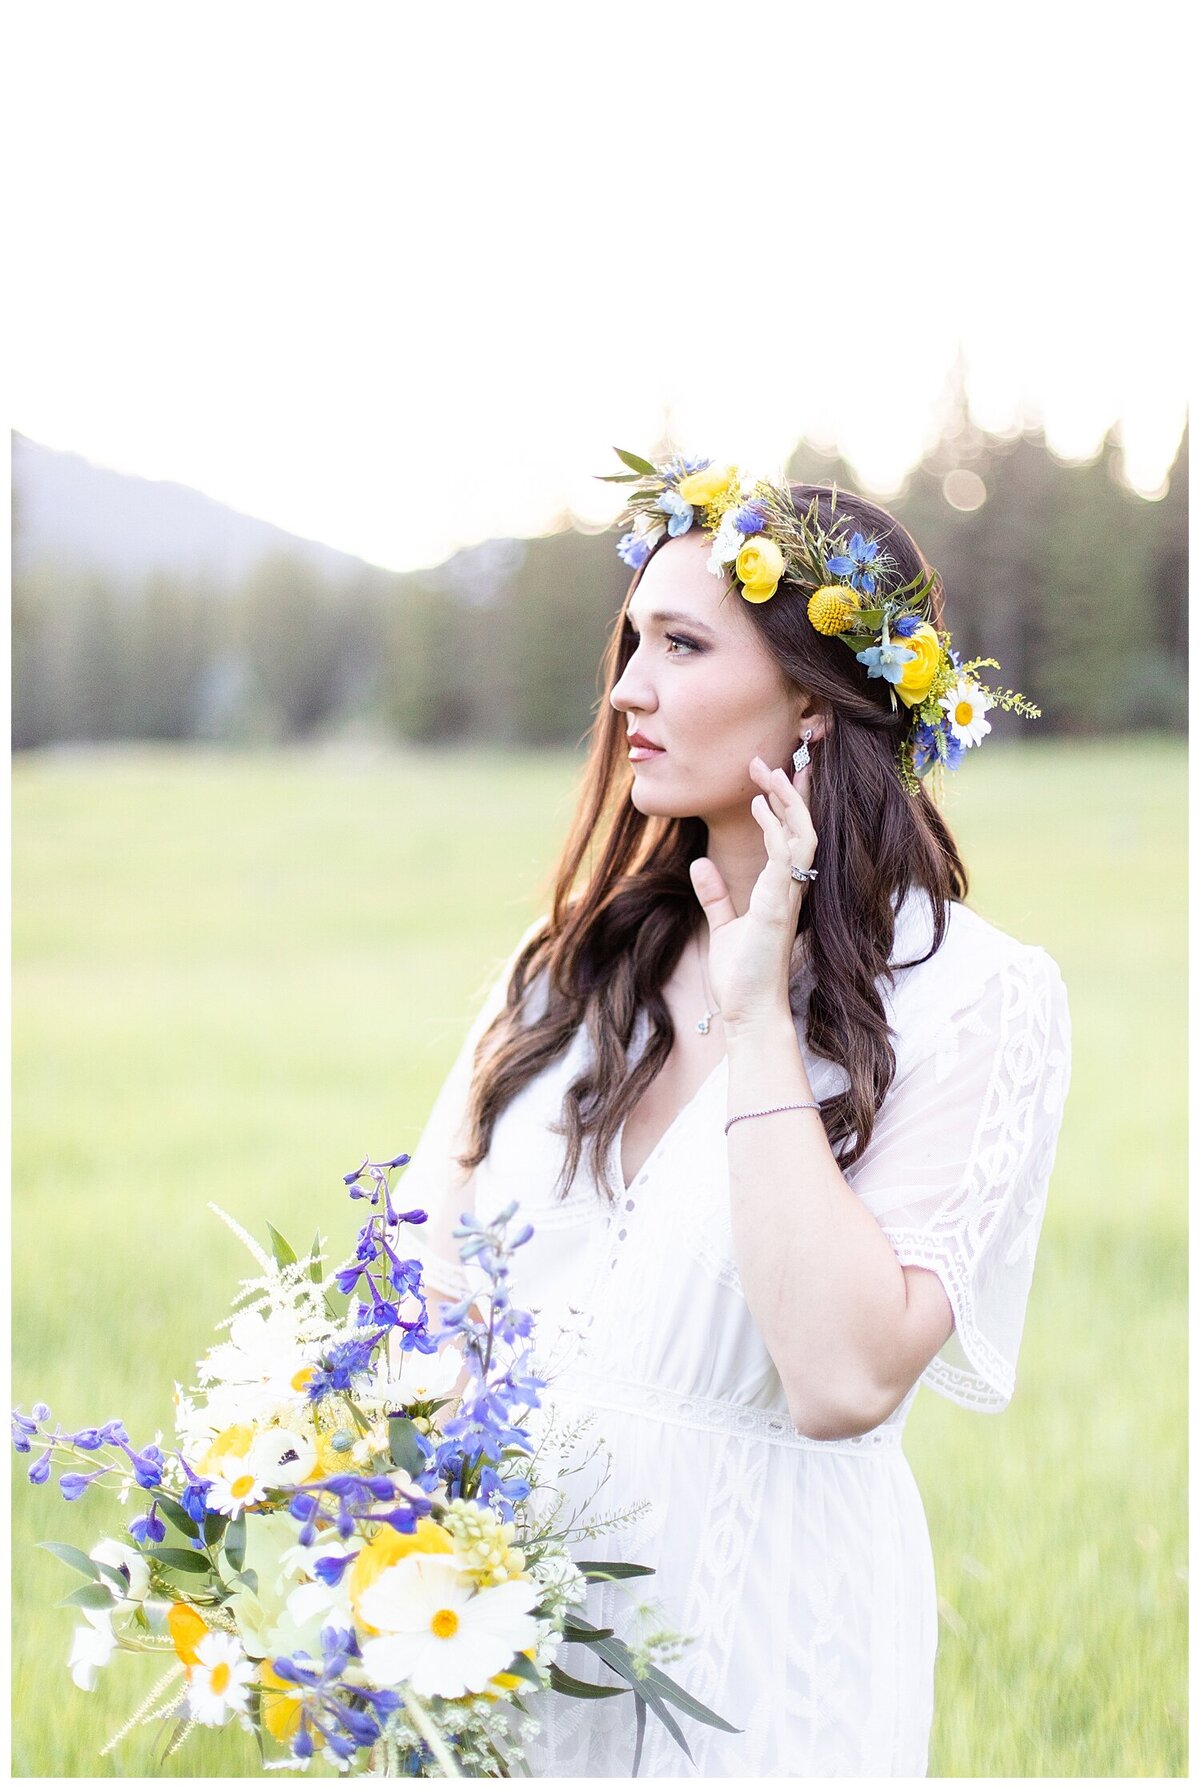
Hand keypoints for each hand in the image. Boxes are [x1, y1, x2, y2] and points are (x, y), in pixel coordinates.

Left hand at [688, 755, 816, 1030]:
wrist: (749, 1011)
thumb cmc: (743, 975)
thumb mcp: (724, 925)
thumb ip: (715, 894)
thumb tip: (700, 864)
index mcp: (783, 889)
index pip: (793, 835)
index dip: (788, 803)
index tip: (776, 772)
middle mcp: (792, 888)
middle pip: (803, 826)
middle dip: (789, 790)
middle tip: (768, 760)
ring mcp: (789, 896)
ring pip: (801, 833)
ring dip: (785, 800)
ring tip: (767, 771)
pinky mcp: (778, 907)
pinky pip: (785, 857)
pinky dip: (774, 828)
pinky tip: (759, 806)